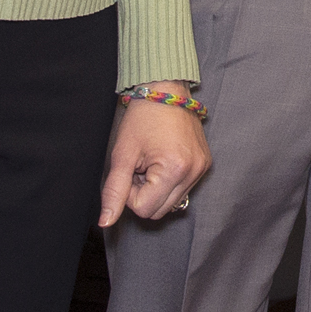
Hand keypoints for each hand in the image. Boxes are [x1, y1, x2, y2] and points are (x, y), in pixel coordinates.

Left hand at [99, 85, 210, 225]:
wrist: (165, 89)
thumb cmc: (142, 117)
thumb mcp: (122, 154)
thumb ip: (114, 191)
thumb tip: (106, 222)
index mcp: (175, 170)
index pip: (144, 209)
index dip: (130, 192)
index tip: (131, 168)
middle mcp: (194, 172)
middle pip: (159, 211)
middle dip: (143, 193)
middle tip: (139, 166)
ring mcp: (202, 168)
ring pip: (171, 203)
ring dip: (156, 189)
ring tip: (151, 162)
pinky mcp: (204, 164)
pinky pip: (182, 189)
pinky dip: (168, 182)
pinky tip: (162, 160)